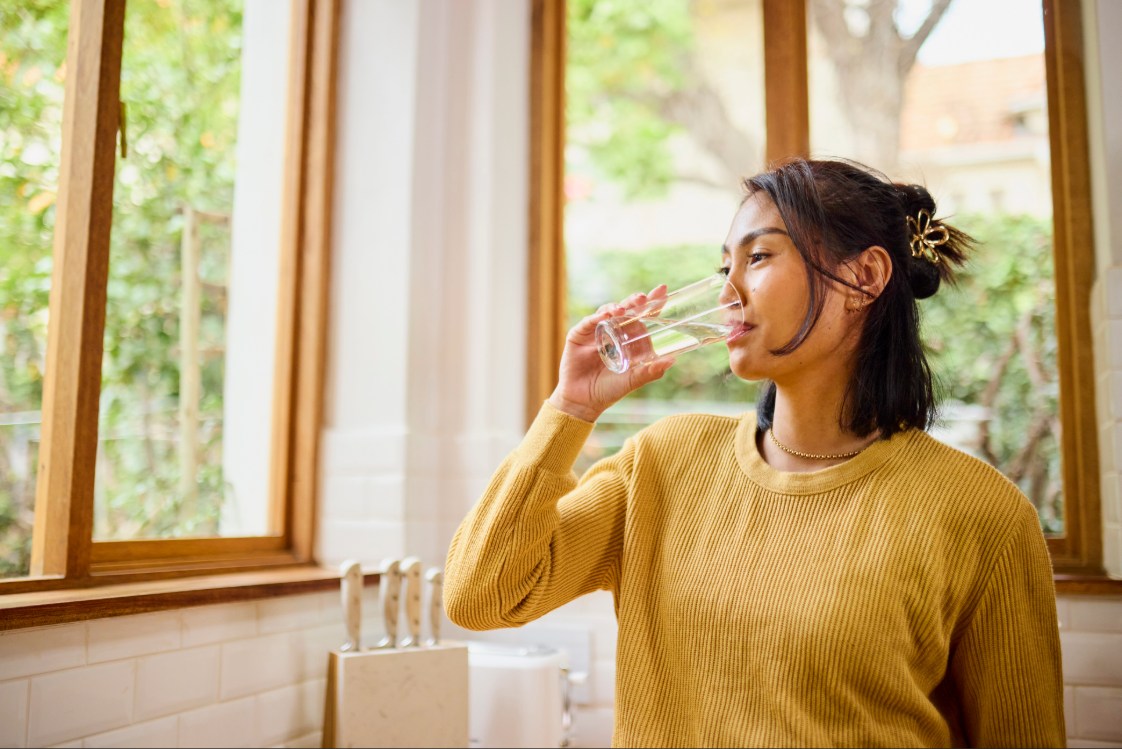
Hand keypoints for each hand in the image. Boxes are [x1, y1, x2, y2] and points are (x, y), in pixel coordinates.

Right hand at [547, 286, 674, 422]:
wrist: (583, 401)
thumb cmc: (609, 390)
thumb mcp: (633, 380)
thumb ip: (651, 371)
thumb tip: (673, 360)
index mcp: (628, 338)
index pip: (642, 316)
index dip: (652, 304)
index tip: (663, 291)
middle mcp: (613, 331)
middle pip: (626, 310)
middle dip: (635, 301)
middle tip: (642, 298)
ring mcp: (595, 331)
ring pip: (607, 311)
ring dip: (616, 307)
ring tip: (622, 310)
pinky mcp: (578, 334)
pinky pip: (589, 322)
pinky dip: (596, 317)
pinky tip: (604, 317)